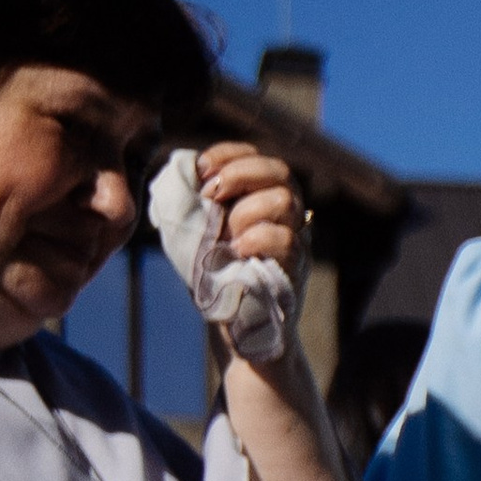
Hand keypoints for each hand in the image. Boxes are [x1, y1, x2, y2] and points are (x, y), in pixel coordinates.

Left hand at [196, 143, 309, 306]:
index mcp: (260, 198)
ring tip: (228, 235)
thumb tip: (183, 169)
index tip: (200, 169)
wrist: (232, 326)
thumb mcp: (195, 231)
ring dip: (248, 210)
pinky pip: (288, 240)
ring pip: (286, 200)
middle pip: (279, 170)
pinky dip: (257, 239)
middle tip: (211, 196)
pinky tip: (238, 251)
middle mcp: (284, 215)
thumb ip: (191, 200)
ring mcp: (296, 240)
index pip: (255, 156)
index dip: (228, 154)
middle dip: (239, 173)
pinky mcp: (297, 268)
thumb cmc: (214, 277)